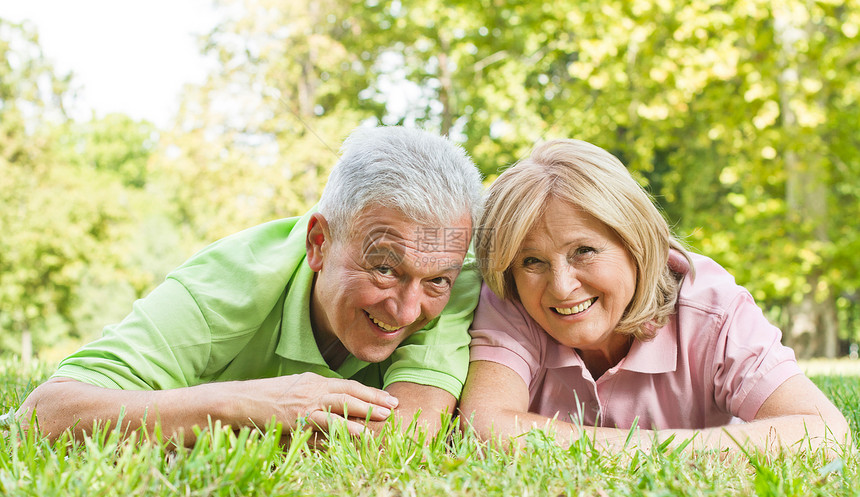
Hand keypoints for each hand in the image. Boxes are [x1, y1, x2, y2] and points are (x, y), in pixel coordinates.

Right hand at [246, 372, 398, 436]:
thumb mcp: (292, 392)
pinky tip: (360, 432)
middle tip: (394, 405)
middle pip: (351, 391)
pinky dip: (346, 426)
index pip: (347, 385)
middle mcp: (314, 387)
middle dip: (375, 398)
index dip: (368, 391)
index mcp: (313, 380)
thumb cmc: (263, 399)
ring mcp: (307, 400)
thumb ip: (311, 397)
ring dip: (367, 409)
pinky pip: (328, 421)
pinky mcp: (300, 416)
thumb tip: (328, 409)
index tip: (385, 397)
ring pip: (344, 403)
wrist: (240, 400)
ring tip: (386, 417)